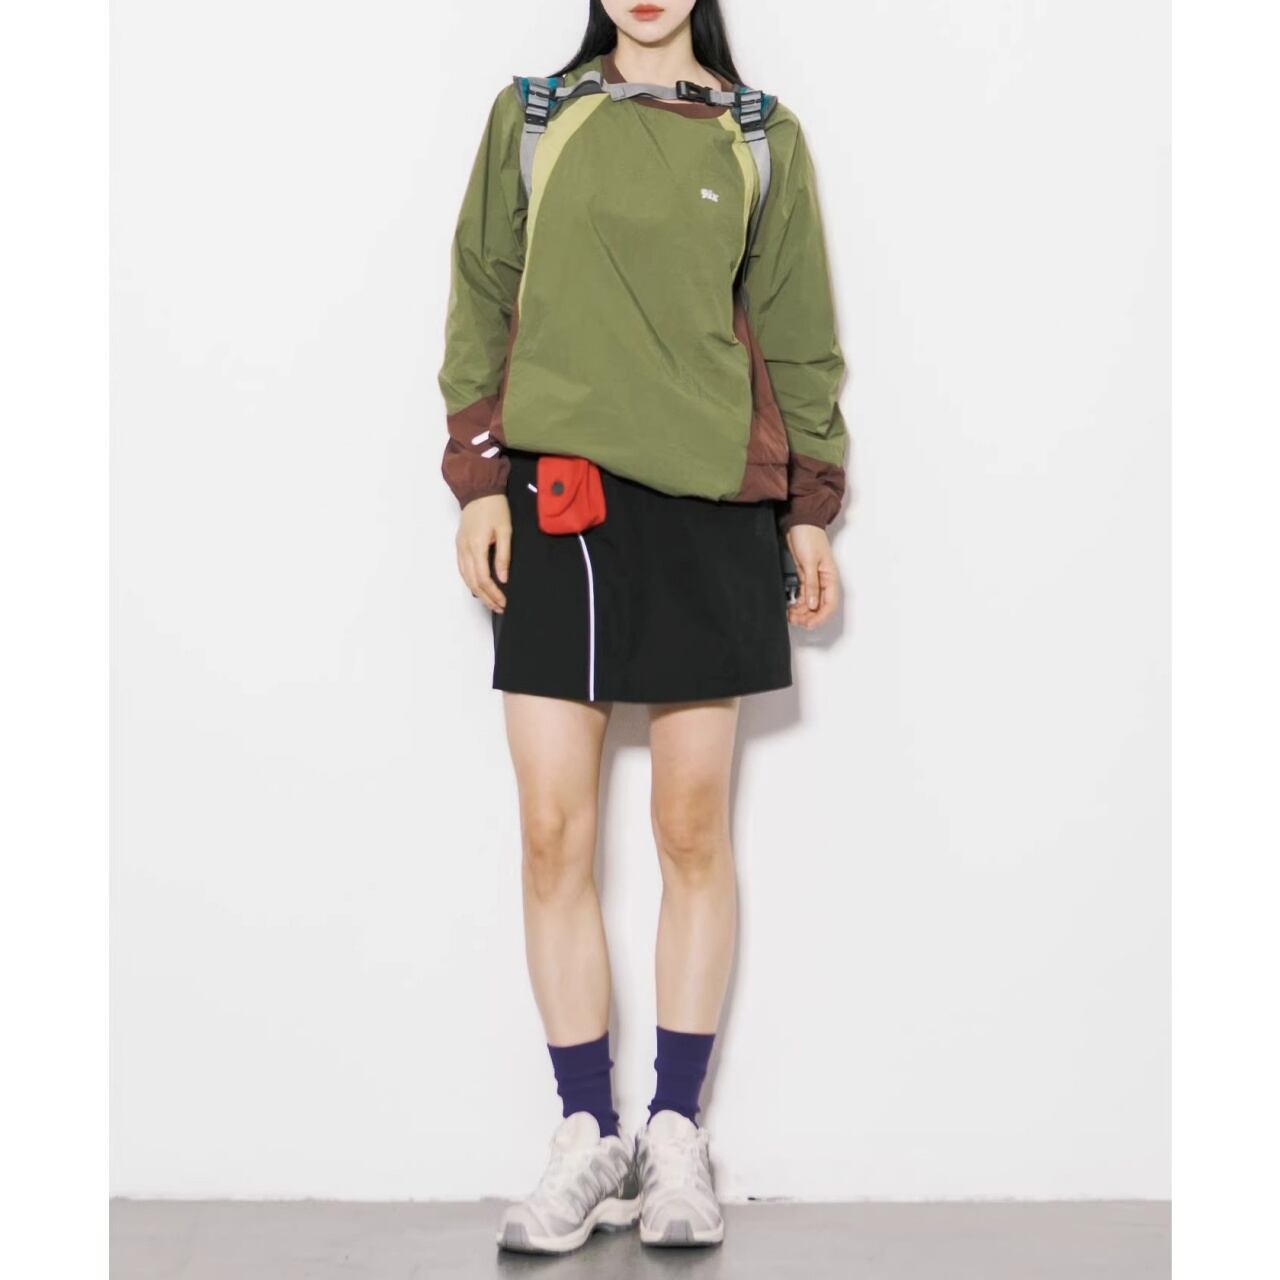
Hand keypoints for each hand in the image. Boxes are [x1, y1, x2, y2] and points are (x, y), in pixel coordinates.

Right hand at [456, 494, 510, 612]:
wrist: (479, 491)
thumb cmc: (494, 507)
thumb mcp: (505, 530)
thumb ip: (504, 556)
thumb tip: (503, 578)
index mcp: (476, 546)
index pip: (483, 578)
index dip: (493, 593)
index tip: (503, 602)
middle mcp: (465, 549)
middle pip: (473, 582)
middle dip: (486, 597)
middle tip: (499, 607)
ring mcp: (460, 547)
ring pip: (465, 577)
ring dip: (478, 592)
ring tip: (491, 602)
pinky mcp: (460, 545)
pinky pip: (462, 569)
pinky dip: (470, 582)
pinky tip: (478, 588)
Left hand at [785, 523, 838, 629]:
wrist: (800, 523)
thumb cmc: (809, 536)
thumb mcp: (809, 562)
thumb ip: (811, 584)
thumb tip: (812, 603)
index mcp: (830, 577)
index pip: (830, 604)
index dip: (820, 618)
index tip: (809, 624)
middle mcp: (824, 581)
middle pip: (820, 607)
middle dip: (809, 617)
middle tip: (796, 621)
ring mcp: (814, 580)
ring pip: (810, 603)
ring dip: (802, 612)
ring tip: (790, 615)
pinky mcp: (805, 577)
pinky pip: (803, 595)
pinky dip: (797, 603)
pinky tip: (790, 607)